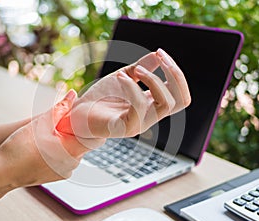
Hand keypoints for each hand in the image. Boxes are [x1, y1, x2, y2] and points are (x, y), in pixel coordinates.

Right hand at [0, 90, 103, 187]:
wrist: (1, 173)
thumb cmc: (19, 149)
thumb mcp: (40, 124)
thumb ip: (60, 108)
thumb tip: (72, 94)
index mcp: (73, 150)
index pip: (95, 137)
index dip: (89, 126)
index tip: (83, 118)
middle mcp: (73, 164)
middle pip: (83, 143)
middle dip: (75, 132)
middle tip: (62, 123)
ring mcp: (65, 172)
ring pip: (73, 151)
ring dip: (67, 141)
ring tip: (51, 134)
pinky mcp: (57, 176)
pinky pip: (65, 160)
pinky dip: (60, 151)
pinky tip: (46, 146)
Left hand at [57, 48, 190, 138]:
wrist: (78, 113)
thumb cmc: (101, 97)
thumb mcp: (123, 77)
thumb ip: (141, 68)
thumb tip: (157, 54)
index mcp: (152, 105)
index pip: (180, 94)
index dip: (177, 73)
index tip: (161, 53)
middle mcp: (150, 116)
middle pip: (181, 100)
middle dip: (175, 74)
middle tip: (160, 56)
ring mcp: (140, 124)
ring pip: (165, 103)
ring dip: (154, 80)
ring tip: (136, 70)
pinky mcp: (125, 128)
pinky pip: (139, 107)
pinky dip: (132, 88)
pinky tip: (120, 77)